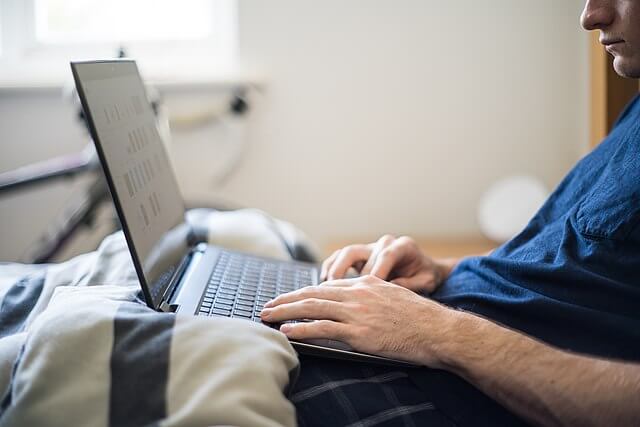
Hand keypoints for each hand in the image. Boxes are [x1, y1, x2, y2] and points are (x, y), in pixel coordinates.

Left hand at [260, 275, 454, 365]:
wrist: (437, 329)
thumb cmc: (419, 317)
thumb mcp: (392, 297)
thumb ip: (370, 296)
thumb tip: (352, 303)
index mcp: (365, 284)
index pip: (325, 286)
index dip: (303, 293)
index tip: (288, 299)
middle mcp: (357, 293)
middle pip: (312, 293)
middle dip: (286, 300)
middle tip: (267, 306)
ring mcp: (357, 312)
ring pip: (312, 307)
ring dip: (285, 312)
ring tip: (267, 316)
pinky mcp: (359, 332)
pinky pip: (323, 329)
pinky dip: (301, 329)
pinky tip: (287, 332)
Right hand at [321, 235, 453, 292]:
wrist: (423, 270)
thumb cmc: (425, 276)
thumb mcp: (426, 282)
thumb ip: (410, 284)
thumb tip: (391, 288)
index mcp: (402, 246)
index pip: (385, 256)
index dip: (376, 272)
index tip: (369, 291)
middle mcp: (383, 244)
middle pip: (358, 252)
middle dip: (349, 274)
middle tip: (342, 293)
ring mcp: (370, 248)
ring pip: (346, 253)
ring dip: (335, 270)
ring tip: (328, 288)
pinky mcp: (360, 256)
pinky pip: (340, 257)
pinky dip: (332, 268)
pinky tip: (326, 282)